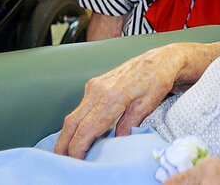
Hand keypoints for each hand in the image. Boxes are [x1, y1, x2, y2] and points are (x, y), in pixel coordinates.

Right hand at [54, 43, 193, 158]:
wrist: (158, 60)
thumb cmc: (157, 79)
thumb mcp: (148, 104)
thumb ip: (130, 123)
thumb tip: (117, 141)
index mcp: (113, 96)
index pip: (88, 127)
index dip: (78, 146)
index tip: (77, 160)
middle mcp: (98, 89)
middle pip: (72, 121)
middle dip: (64, 143)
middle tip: (61, 160)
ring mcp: (94, 86)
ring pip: (73, 115)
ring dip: (68, 134)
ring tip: (68, 152)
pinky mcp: (94, 85)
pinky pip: (80, 108)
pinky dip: (76, 124)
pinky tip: (79, 135)